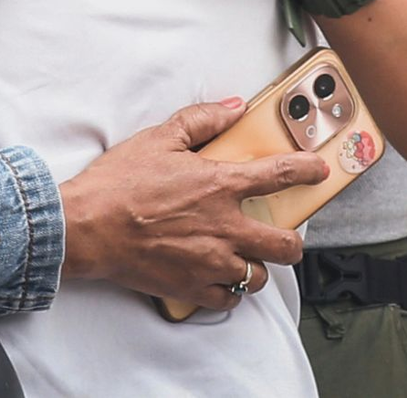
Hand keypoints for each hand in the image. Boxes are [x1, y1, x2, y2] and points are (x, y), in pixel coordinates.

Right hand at [58, 96, 327, 308]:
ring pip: (258, 277)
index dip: (306, 171)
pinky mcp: (191, 288)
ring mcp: (210, 263)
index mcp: (220, 186)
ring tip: (245, 255)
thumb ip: (203, 119)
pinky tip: (220, 276)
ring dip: (257, 266)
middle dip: (292, 241)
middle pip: (284, 246)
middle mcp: (224, 229)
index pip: (279, 176)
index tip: (319, 170)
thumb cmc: (120, 182)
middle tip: (284, 234)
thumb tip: (234, 107)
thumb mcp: (161, 137)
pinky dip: (229, 290)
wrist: (87, 227)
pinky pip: (228, 299)